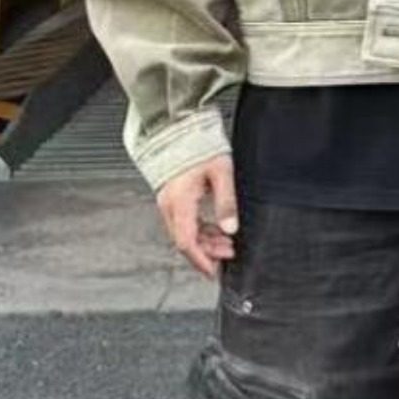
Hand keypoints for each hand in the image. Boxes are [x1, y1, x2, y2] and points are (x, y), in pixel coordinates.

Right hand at [158, 155, 239, 280]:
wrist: (176, 126)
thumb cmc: (198, 145)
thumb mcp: (221, 172)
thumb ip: (226, 202)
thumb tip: (230, 228)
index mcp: (179, 202)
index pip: (186, 242)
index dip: (201, 260)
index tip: (214, 272)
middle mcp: (169, 205)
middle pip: (185, 240)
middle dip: (207, 252)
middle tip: (230, 252)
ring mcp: (168, 201)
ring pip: (185, 232)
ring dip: (205, 241)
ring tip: (227, 242)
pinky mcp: (172, 196)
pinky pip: (183, 221)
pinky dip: (199, 229)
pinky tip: (215, 229)